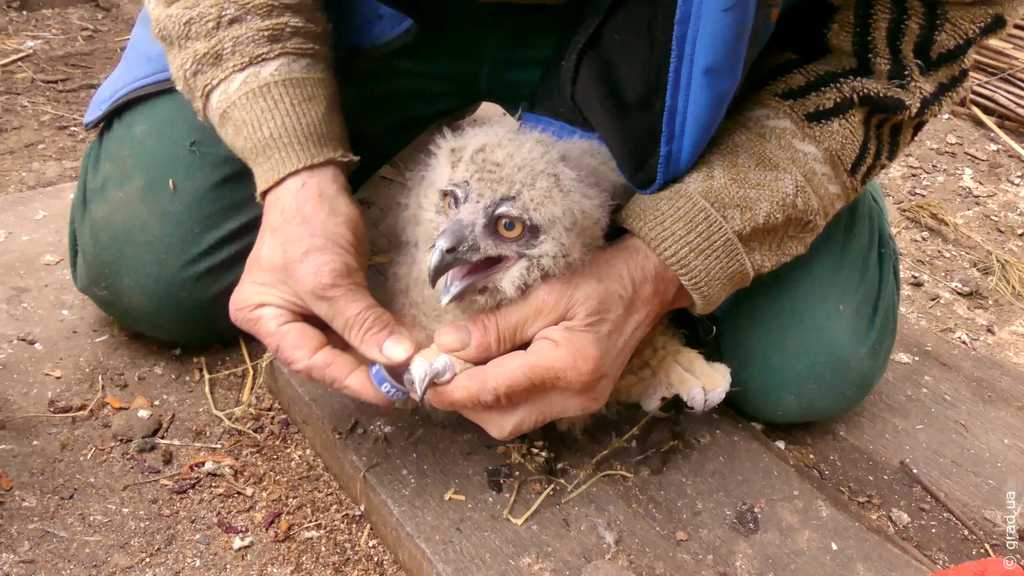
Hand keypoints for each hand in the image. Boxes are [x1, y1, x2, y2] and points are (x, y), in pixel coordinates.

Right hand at [229, 164, 414, 404]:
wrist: (312, 182)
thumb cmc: (310, 225)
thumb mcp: (332, 278)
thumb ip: (362, 322)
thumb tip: (399, 358)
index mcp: (261, 319)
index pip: (309, 361)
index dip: (350, 379)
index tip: (390, 391)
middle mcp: (277, 323)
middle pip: (323, 359)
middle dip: (363, 372)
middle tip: (405, 385)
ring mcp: (302, 313)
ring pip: (339, 348)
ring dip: (372, 360)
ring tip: (407, 374)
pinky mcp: (328, 303)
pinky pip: (350, 331)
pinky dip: (373, 341)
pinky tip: (397, 351)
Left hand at [426, 235, 690, 438]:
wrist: (650, 283)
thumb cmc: (601, 279)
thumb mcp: (547, 294)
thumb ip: (497, 326)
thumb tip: (447, 344)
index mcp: (568, 367)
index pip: (495, 390)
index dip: (452, 387)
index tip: (418, 376)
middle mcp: (576, 398)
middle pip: (501, 420)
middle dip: (463, 401)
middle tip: (437, 369)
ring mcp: (582, 405)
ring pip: (513, 422)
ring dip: (480, 401)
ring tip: (460, 366)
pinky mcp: (582, 402)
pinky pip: (529, 412)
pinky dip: (502, 397)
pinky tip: (490, 369)